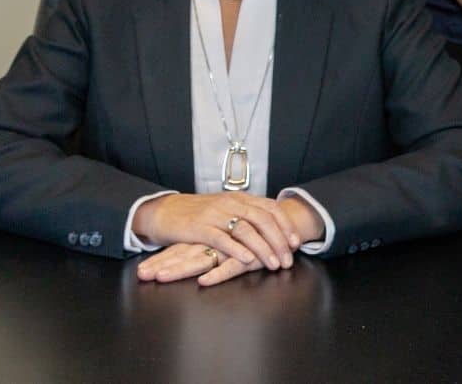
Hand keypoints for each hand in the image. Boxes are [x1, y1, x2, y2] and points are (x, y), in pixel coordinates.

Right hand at [135, 193, 299, 270]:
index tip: (295, 242)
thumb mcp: (225, 209)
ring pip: (246, 229)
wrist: (165, 210)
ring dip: (263, 248)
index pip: (269, 208)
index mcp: (238, 198)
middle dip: (278, 241)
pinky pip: (222, 239)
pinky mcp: (199, 228)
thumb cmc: (197, 213)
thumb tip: (270, 227)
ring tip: (273, 264)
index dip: (285, 225)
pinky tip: (248, 260)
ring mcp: (215, 214)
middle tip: (288, 259)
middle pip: (262, 219)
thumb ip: (245, 215)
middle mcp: (230, 203)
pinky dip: (237, 250)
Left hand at [135, 242, 260, 286]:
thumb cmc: (251, 235)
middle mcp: (214, 243)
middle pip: (182, 255)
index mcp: (207, 239)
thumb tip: (187, 258)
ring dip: (179, 269)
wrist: (282, 222)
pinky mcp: (246, 256)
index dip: (160, 260)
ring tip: (161, 277)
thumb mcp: (227, 241)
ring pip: (200, 260)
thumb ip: (209, 249)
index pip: (178, 250)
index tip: (142, 272)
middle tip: (142, 275)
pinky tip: (203, 281)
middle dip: (162, 265)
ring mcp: (229, 249)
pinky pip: (229, 266)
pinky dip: (216, 274)